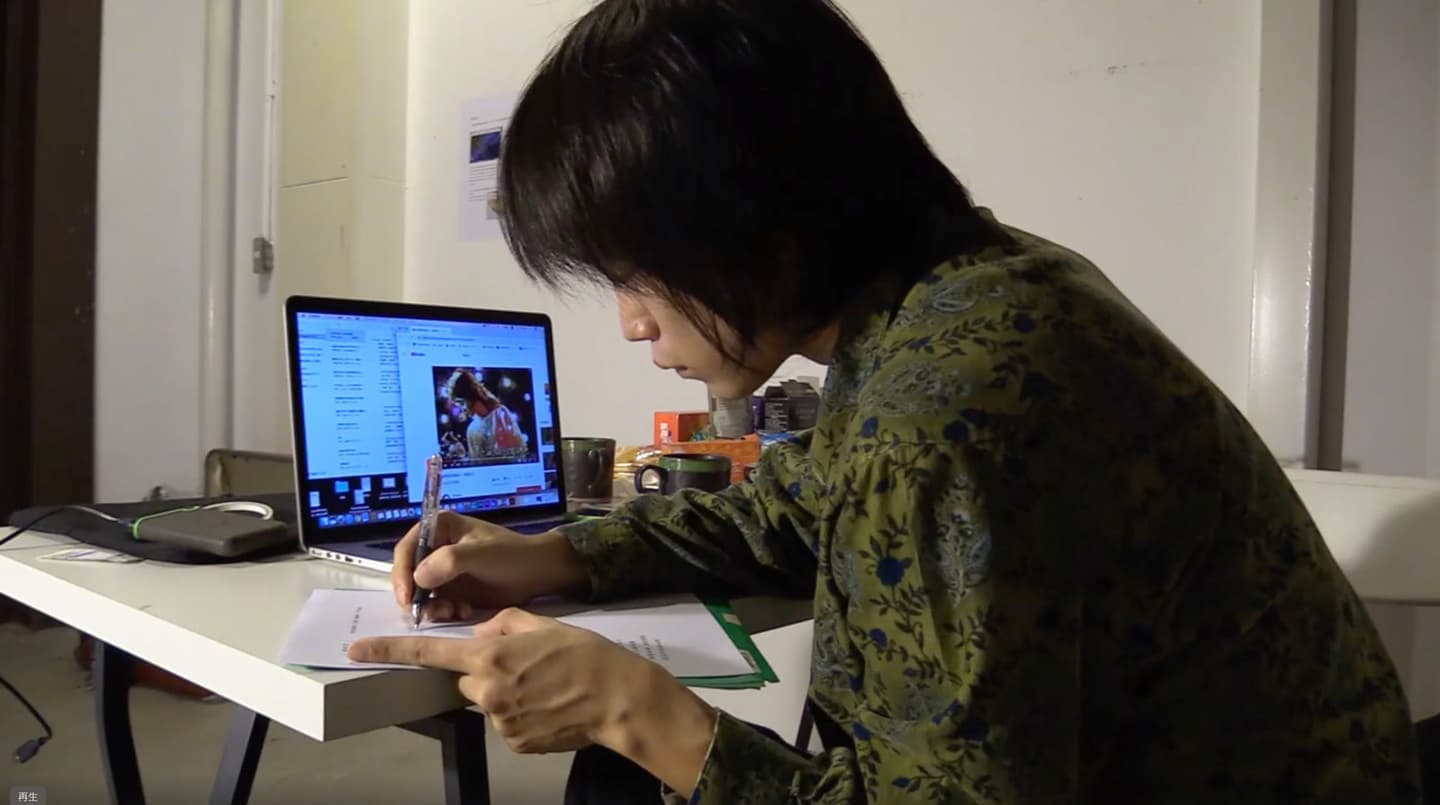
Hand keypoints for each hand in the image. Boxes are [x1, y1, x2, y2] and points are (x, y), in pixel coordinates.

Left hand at [348, 609, 717, 792]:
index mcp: (489, 656)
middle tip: (526, 666)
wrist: (618, 699)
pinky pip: (508, 723)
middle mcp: (487, 691)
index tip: (355, 651)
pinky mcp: (514, 743)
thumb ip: (502, 625)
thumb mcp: (542, 623)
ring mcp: (499, 721)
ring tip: (547, 686)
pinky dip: (523, 714)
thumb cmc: (584, 654)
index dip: (389, 650)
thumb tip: (481, 636)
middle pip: (467, 679)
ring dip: (509, 693)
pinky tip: (550, 707)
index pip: (428, 652)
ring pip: (490, 701)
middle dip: (486, 670)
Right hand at [391, 511, 587, 620]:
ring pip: (421, 592)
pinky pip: (436, 604)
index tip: (407, 596)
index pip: (407, 548)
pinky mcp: (452, 589)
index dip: (401, 572)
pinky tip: (463, 611)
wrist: (538, 573)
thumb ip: (448, 561)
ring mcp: (443, 570)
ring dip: (432, 606)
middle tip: (426, 612)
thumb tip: (418, 577)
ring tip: (452, 612)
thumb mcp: (480, 554)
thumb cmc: (511, 555)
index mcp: (440, 527)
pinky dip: (444, 611)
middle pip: (409, 573)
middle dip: (416, 594)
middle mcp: (436, 547)